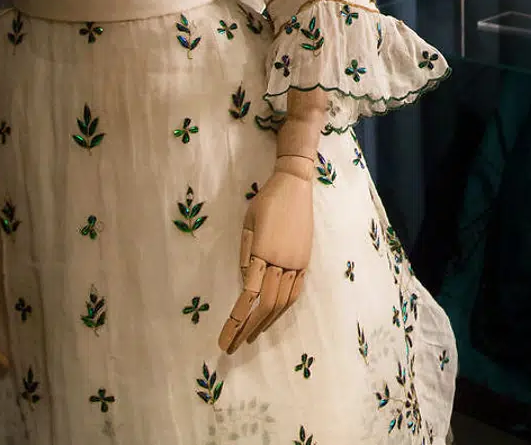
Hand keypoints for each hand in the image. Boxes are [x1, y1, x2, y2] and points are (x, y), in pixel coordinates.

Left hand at [219, 162, 312, 353]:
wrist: (295, 184)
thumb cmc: (266, 201)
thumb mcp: (248, 223)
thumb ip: (246, 254)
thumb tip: (246, 283)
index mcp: (264, 253)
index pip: (249, 296)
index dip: (236, 321)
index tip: (224, 339)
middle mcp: (283, 262)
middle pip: (266, 305)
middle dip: (248, 329)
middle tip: (233, 346)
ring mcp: (297, 262)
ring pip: (283, 302)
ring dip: (266, 322)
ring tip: (251, 336)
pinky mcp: (305, 260)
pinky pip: (296, 291)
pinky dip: (284, 308)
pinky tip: (273, 316)